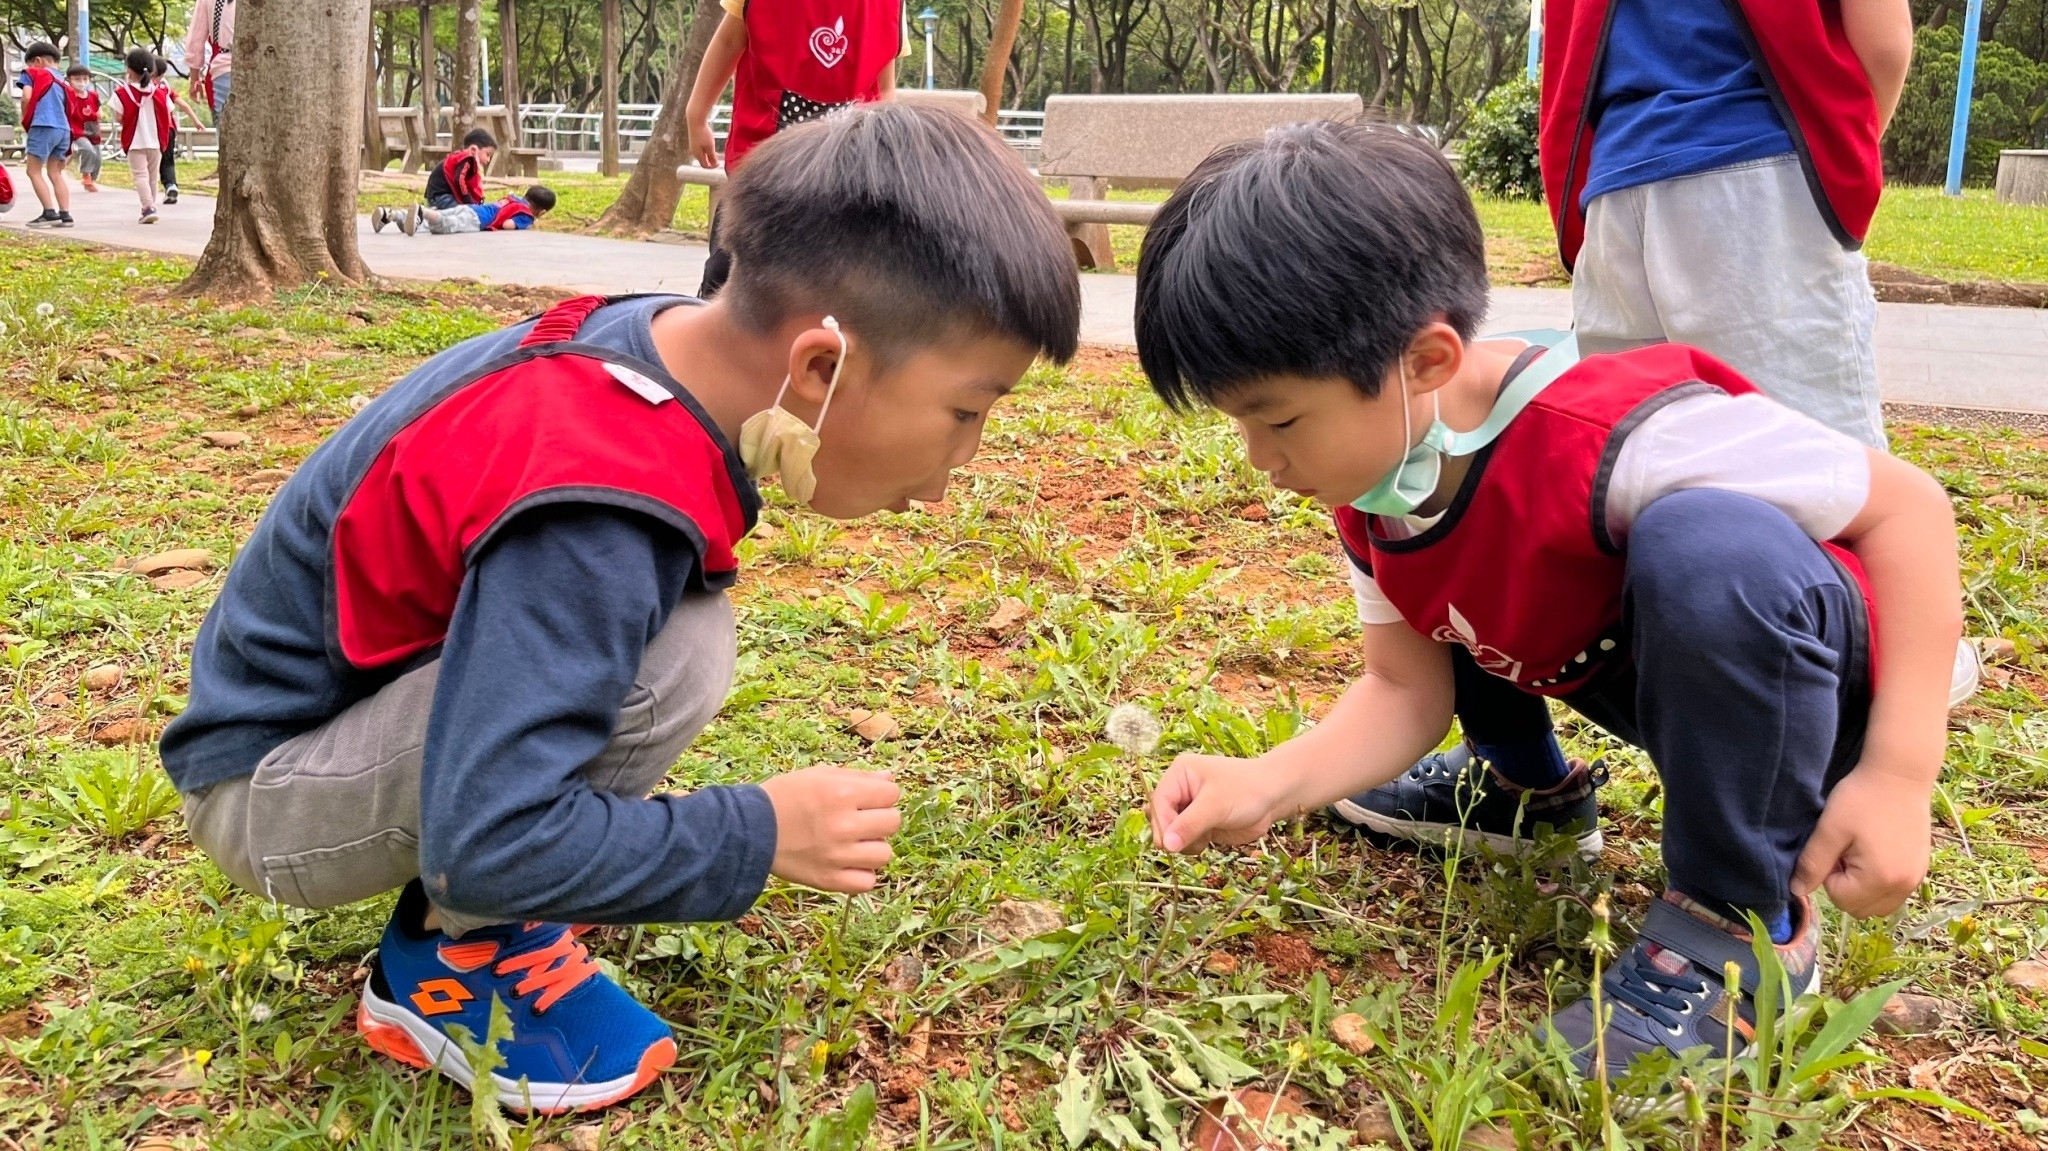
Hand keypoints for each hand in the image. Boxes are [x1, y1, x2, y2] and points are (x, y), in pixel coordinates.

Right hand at [686, 120, 718, 169]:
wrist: (695, 120)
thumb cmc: (703, 133)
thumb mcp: (710, 146)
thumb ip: (712, 156)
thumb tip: (715, 165)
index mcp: (697, 154)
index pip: (704, 165)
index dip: (712, 167)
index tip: (719, 164)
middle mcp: (693, 151)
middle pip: (702, 160)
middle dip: (710, 161)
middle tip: (718, 159)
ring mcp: (693, 146)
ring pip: (701, 154)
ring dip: (708, 156)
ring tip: (715, 152)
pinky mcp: (693, 140)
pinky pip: (700, 149)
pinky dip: (706, 150)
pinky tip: (710, 145)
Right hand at [758, 764, 899, 892]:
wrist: (748, 830)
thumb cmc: (784, 797)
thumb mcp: (818, 776)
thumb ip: (857, 777)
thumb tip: (889, 779)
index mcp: (842, 793)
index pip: (891, 793)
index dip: (881, 795)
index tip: (866, 799)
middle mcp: (843, 825)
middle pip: (893, 823)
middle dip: (880, 819)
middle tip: (859, 820)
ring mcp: (838, 855)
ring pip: (885, 854)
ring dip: (873, 848)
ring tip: (852, 843)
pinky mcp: (829, 880)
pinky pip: (867, 882)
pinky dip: (861, 874)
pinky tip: (847, 863)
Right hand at [1149, 753, 1287, 853]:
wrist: (1274, 798)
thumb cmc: (1247, 791)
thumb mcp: (1216, 805)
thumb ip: (1189, 825)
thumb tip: (1166, 846)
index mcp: (1180, 774)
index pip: (1159, 802)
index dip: (1162, 824)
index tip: (1168, 845)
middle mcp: (1180, 790)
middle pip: (1161, 819)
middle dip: (1174, 834)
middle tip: (1191, 842)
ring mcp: (1189, 809)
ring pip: (1171, 834)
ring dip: (1184, 842)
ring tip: (1205, 837)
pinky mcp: (1198, 824)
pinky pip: (1184, 841)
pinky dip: (1193, 846)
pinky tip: (1208, 839)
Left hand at [1791, 766, 1931, 918]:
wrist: (1900, 775)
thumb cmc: (1860, 798)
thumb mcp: (1829, 830)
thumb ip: (1812, 864)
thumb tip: (1797, 892)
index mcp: (1880, 879)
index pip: (1840, 900)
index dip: (1829, 876)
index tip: (1834, 849)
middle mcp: (1904, 886)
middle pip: (1860, 909)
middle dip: (1845, 886)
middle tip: (1845, 852)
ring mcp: (1916, 878)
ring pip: (1878, 905)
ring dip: (1862, 887)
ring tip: (1859, 852)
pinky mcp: (1921, 869)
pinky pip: (1894, 893)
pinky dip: (1879, 882)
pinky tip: (1875, 853)